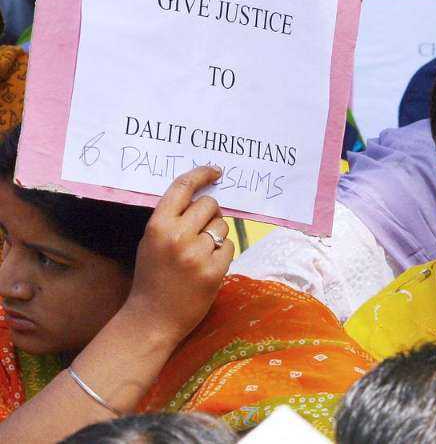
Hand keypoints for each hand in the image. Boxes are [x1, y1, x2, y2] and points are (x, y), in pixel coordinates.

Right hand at [123, 167, 233, 342]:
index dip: (201, 174)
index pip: (183, 187)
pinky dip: (222, 255)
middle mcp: (177, 236)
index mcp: (158, 226)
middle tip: (201, 231)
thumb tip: (204, 196)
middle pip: (210, 205)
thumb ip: (173, 219)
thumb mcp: (152, 241)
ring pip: (222, 226)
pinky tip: (206, 267)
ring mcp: (196, 254)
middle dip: (210, 214)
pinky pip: (229, 248)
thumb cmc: (153, 277)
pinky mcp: (214, 271)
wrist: (152, 318)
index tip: (216, 171)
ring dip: (216, 236)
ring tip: (198, 255)